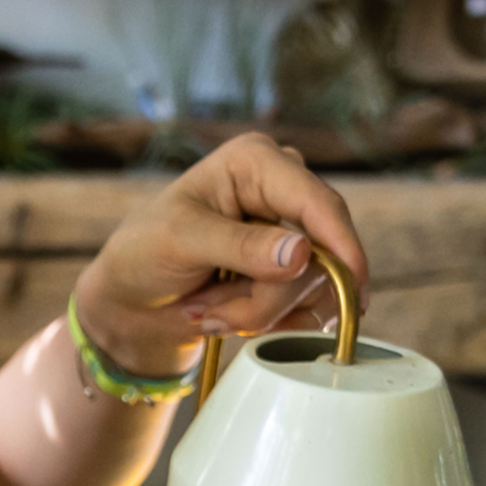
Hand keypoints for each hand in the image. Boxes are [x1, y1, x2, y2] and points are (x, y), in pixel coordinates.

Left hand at [72, 135, 366, 377]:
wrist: (132, 297)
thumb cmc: (143, 252)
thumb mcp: (181, 242)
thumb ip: (240, 246)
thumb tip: (302, 254)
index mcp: (256, 162)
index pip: (317, 202)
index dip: (341, 244)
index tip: (353, 285)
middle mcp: (283, 191)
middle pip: (320, 255)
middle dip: (265, 296)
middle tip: (212, 310)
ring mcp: (292, 233)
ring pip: (314, 289)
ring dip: (256, 313)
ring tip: (209, 308)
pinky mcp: (294, 272)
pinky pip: (308, 310)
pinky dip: (266, 324)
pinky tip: (226, 315)